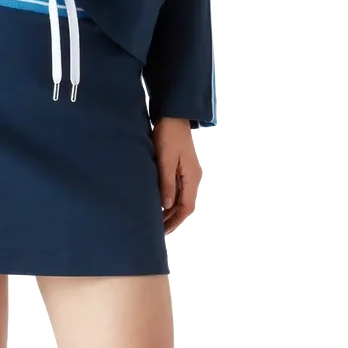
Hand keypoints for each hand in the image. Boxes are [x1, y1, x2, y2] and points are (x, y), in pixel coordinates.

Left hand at [152, 118, 201, 234]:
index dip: (175, 222)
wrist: (172, 115)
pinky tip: (157, 205)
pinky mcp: (180, 170)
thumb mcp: (165, 160)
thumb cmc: (168, 134)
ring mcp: (187, 174)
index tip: (163, 232)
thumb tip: (166, 206)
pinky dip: (168, 201)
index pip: (186, 207)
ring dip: (169, 212)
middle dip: (171, 220)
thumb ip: (166, 183)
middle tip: (156, 232)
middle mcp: (192, 178)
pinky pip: (176, 191)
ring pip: (180, 200)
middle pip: (184, 206)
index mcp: (191, 177)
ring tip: (155, 222)